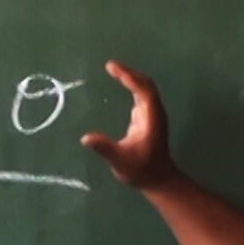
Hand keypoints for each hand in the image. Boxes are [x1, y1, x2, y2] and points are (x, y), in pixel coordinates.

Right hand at [81, 60, 176, 188]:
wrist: (158, 179)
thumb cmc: (141, 170)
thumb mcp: (120, 161)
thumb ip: (104, 148)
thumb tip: (85, 138)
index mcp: (151, 119)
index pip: (143, 91)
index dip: (129, 77)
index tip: (113, 68)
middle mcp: (154, 113)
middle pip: (146, 84)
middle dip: (129, 72)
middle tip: (110, 65)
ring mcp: (153, 114)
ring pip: (146, 88)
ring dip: (131, 77)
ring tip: (114, 70)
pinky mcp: (149, 118)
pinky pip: (142, 95)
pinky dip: (132, 85)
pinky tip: (122, 83)